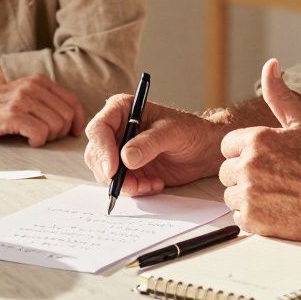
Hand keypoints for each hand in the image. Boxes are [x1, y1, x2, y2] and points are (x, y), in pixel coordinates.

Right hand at [0, 75, 86, 146]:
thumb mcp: (22, 95)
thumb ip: (45, 100)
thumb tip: (72, 119)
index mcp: (38, 81)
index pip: (72, 100)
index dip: (78, 120)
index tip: (74, 133)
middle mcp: (32, 87)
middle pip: (67, 116)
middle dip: (61, 132)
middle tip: (46, 137)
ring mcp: (21, 100)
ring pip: (56, 125)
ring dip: (49, 138)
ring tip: (34, 137)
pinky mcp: (11, 116)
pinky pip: (40, 133)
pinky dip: (38, 141)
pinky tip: (29, 141)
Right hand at [83, 97, 227, 196]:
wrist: (204, 150)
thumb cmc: (190, 131)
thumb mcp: (172, 133)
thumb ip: (149, 143)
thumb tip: (126, 158)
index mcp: (122, 110)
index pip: (99, 128)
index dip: (102, 150)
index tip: (113, 169)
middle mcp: (116, 130)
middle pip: (96, 153)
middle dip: (111, 173)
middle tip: (132, 184)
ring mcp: (119, 151)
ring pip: (105, 172)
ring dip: (124, 184)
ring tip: (150, 183)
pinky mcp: (127, 169)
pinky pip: (120, 184)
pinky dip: (134, 189)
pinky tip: (155, 184)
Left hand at [218, 59, 300, 241]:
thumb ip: (279, 95)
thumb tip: (270, 65)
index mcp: (257, 140)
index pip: (228, 146)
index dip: (245, 153)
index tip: (265, 160)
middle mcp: (249, 166)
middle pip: (227, 171)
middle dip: (244, 175)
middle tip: (273, 178)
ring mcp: (250, 194)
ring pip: (231, 194)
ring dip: (247, 196)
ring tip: (276, 194)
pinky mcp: (254, 220)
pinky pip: (238, 217)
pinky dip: (253, 216)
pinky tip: (275, 209)